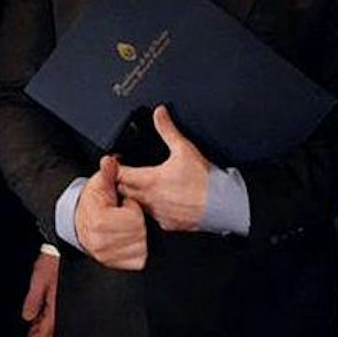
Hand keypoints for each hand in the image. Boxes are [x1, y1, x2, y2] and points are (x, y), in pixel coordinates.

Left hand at [21, 249, 58, 336]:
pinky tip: (36, 313)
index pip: (42, 332)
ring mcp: (60, 301)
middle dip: (34, 335)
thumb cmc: (54, 261)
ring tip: (26, 329)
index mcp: (55, 308)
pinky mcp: (60, 293)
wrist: (66, 248)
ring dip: (37, 325)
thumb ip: (33, 300)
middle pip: (46, 328)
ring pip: (48, 320)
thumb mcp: (39, 280)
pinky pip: (50, 310)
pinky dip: (42, 315)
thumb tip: (27, 317)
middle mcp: (60, 307)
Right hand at [76, 156, 146, 270]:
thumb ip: (108, 172)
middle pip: (139, 233)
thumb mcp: (100, 184)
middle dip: (136, 222)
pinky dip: (138, 250)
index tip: (123, 205)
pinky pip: (139, 260)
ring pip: (142, 248)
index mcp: (100, 222)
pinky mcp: (113, 264)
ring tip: (124, 227)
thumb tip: (109, 160)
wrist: (79, 222)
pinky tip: (127, 240)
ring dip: (138, 237)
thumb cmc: (94, 202)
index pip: (134, 218)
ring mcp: (106, 256)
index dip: (132, 208)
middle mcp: (101, 242)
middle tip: (124, 216)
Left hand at [116, 107, 211, 232]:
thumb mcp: (184, 149)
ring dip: (134, 196)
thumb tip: (159, 113)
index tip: (116, 161)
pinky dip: (151, 208)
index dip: (114, 167)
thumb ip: (168, 129)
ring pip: (135, 205)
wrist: (223, 204)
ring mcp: (157, 213)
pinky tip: (161, 200)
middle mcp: (149, 199)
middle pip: (122, 191)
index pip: (119, 175)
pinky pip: (151, 216)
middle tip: (126, 173)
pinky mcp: (166, 223)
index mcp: (149, 180)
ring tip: (142, 186)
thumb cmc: (205, 180)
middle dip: (121, 181)